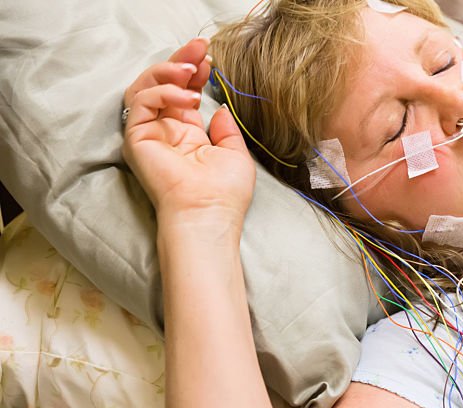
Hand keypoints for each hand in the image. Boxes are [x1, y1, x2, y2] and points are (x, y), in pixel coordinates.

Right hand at [122, 38, 254, 239]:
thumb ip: (226, 130)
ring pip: (145, 87)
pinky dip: (163, 92)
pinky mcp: (136, 138)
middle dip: (180, 61)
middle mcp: (165, 132)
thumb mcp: (235, 154)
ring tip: (191, 70)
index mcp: (187, 135)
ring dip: (168, 71)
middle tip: (200, 48)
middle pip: (162, 84)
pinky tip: (188, 97)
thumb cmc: (224, 193)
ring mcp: (149, 134)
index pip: (184, 93)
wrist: (208, 213)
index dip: (194, 73)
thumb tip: (220, 110)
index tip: (210, 59)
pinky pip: (141, 102)